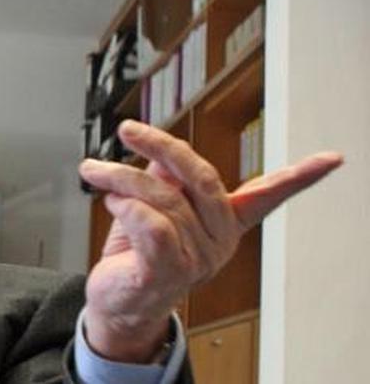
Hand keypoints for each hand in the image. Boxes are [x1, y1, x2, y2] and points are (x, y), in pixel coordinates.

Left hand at [77, 120, 341, 362]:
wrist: (115, 302)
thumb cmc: (136, 251)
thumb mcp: (153, 203)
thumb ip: (165, 176)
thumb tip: (163, 152)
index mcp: (225, 221)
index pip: (270, 195)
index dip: (301, 176)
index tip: (334, 159)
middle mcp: (219, 240)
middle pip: (201, 175)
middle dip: (162, 145)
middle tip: (128, 129)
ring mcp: (198, 258)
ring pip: (162, 195)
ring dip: (121, 177)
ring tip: (97, 174)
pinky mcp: (168, 271)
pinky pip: (152, 223)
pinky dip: (126, 205)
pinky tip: (112, 203)